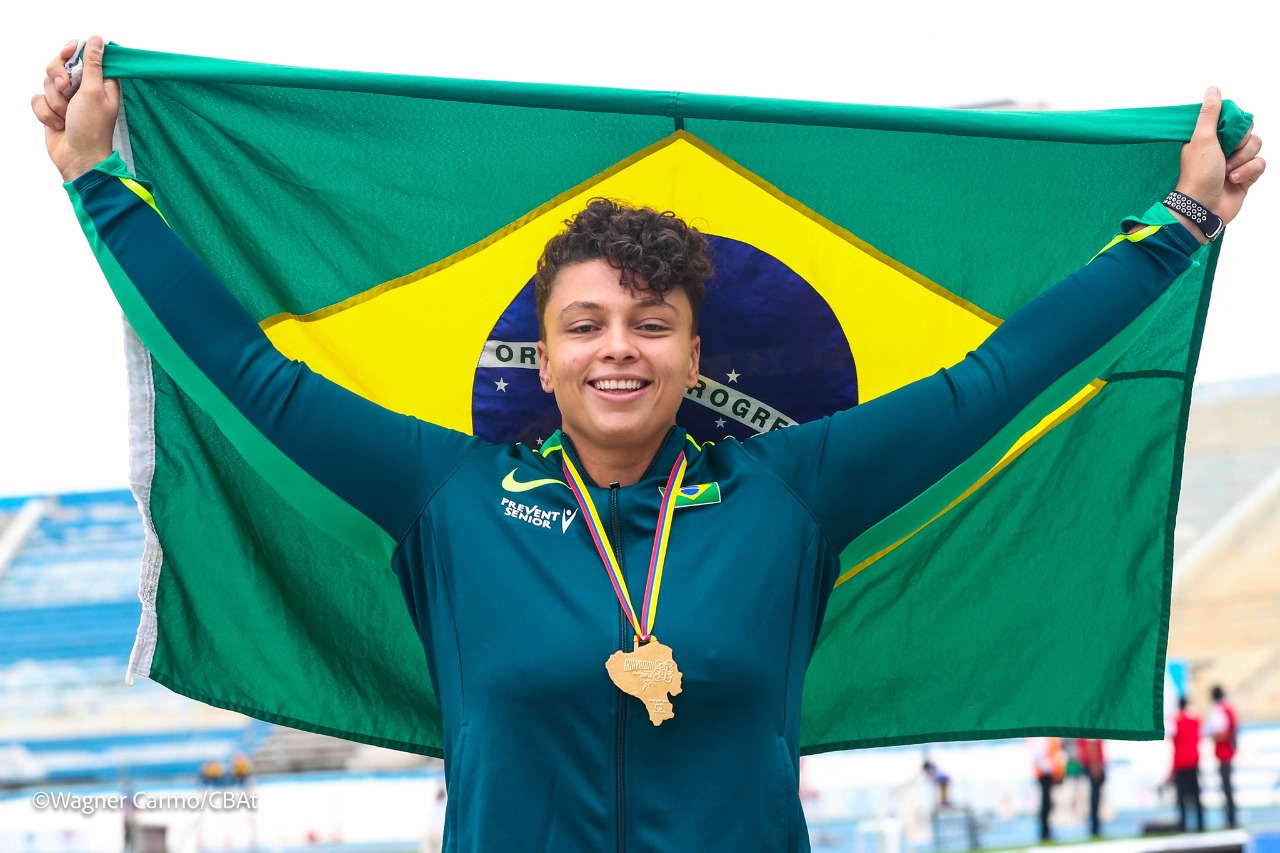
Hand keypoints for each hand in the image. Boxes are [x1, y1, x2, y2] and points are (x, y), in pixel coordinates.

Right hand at [31, 36, 119, 181]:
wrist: (78, 158)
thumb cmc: (92, 129)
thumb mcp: (94, 92)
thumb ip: (93, 64)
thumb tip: (97, 39)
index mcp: (100, 82)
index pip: (84, 54)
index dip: (73, 51)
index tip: (68, 53)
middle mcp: (84, 88)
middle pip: (60, 65)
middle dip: (58, 78)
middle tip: (66, 89)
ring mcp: (67, 99)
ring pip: (47, 83)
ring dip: (55, 101)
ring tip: (66, 116)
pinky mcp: (52, 110)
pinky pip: (38, 99)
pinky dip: (46, 113)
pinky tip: (58, 124)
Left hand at [1173, 86, 1264, 239]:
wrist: (1203, 207)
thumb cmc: (1198, 174)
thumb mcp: (1202, 138)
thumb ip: (1209, 114)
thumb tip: (1213, 90)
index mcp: (1209, 137)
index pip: (1234, 119)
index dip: (1234, 126)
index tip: (1225, 135)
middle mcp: (1222, 148)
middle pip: (1248, 132)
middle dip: (1240, 145)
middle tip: (1224, 156)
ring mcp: (1235, 162)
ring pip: (1256, 147)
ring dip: (1242, 160)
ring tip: (1226, 172)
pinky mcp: (1246, 176)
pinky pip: (1260, 164)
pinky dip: (1248, 171)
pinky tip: (1234, 180)